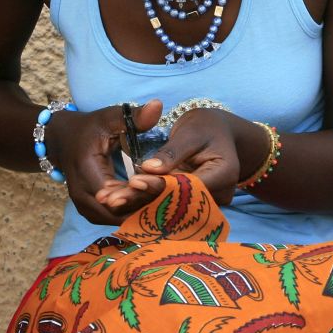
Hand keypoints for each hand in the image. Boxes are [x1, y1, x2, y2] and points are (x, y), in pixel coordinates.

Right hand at [48, 99, 163, 223]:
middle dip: (143, 205)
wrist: (63, 140)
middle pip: (117, 211)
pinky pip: (112, 218)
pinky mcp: (89, 211)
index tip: (164, 186)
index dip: (139, 193)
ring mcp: (83, 205)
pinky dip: (131, 214)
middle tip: (171, 199)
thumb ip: (135, 115)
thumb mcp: (110, 117)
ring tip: (164, 204)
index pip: (115, 192)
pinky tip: (151, 207)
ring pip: (115, 218)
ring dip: (138, 213)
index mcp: (86, 169)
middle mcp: (81, 193)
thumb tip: (158, 105)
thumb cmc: (90, 128)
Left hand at [102, 106, 244, 211]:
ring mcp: (205, 202)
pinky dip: (142, 200)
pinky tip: (117, 199)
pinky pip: (165, 203)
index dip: (160, 185)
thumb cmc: (207, 126)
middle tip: (110, 198)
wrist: (219, 134)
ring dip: (136, 204)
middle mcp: (217, 195)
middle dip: (141, 199)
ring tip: (108, 200)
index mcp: (224, 173)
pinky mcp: (191, 204)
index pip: (188, 185)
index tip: (133, 181)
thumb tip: (148, 168)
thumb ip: (172, 151)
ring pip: (167, 206)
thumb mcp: (191, 132)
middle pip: (175, 201)